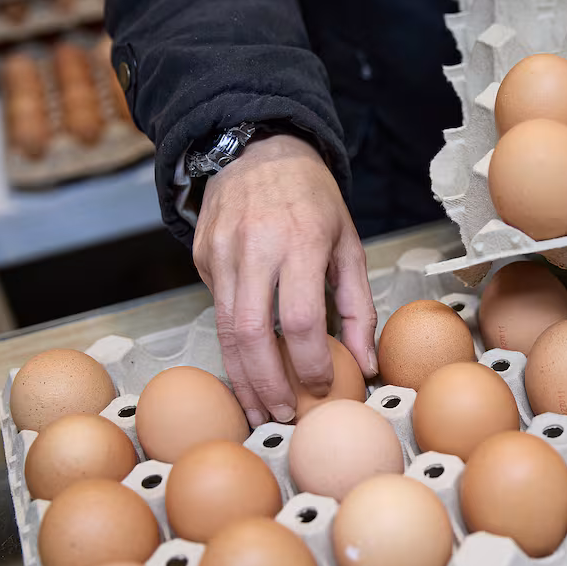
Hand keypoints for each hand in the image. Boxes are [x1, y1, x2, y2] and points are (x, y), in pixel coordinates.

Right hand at [193, 134, 377, 426]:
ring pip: (224, 331)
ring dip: (242, 378)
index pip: (300, 319)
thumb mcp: (348, 243)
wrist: (257, 148)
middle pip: (252, 334)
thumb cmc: (312, 199)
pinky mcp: (200, 256)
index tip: (322, 387)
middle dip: (266, 385)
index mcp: (300, 242)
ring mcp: (221, 252)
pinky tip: (247, 365)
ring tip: (259, 410)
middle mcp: (255, 248)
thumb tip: (366, 365)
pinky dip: (232, 344)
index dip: (310, 363)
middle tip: (282, 416)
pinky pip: (216, 309)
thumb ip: (358, 306)